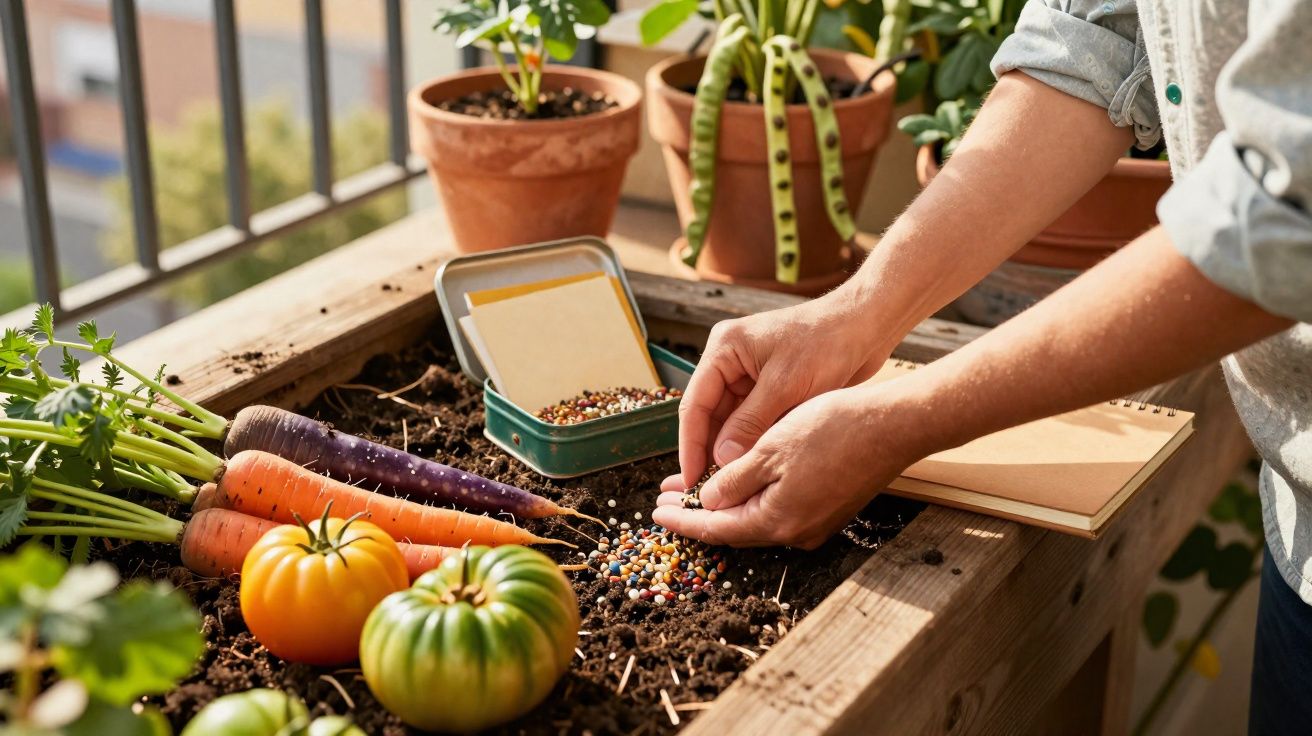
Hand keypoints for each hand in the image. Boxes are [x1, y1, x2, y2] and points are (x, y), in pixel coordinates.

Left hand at [653, 385, 925, 547]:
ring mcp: (816, 521)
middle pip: (735, 527)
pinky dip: (753, 495)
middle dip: (700, 510)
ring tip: (697, 484)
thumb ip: (734, 480)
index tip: (655, 512)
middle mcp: (797, 531)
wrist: (895, 425)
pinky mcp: (830, 507)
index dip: (683, 520)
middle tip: (668, 496)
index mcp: (777, 520)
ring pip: (757, 516)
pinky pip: (780, 508)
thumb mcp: (771, 449)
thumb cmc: (834, 430)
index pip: (717, 529)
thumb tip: (708, 502)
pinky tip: (741, 477)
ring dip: (726, 500)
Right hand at [675, 292, 891, 486]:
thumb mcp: (785, 385)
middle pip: (710, 415)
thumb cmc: (828, 341)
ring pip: (731, 422)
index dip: (690, 445)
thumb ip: (750, 423)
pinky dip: (752, 443)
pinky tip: (753, 468)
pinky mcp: (770, 389)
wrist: (866, 326)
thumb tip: (722, 459)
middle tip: (709, 489)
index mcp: (724, 349)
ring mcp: (750, 376)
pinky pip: (752, 422)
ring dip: (732, 450)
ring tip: (730, 485)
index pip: (695, 404)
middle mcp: (731, 362)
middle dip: (710, 451)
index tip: (690, 479)